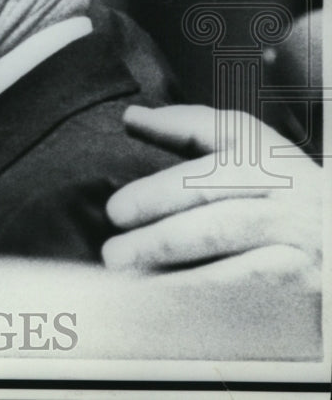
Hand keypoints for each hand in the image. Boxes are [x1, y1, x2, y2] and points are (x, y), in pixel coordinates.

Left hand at [101, 105, 321, 288]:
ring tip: (131, 283)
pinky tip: (170, 304)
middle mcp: (285, 202)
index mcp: (265, 161)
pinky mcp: (306, 284)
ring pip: (235, 266)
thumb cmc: (279, 182)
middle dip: (161, 240)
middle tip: (113, 255)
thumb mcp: (245, 144)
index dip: (160, 192)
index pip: (207, 176)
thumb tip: (131, 116)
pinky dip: (209, 299)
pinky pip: (252, 294)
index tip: (115, 212)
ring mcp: (298, 246)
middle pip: (217, 223)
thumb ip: (188, 129)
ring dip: (177, 277)